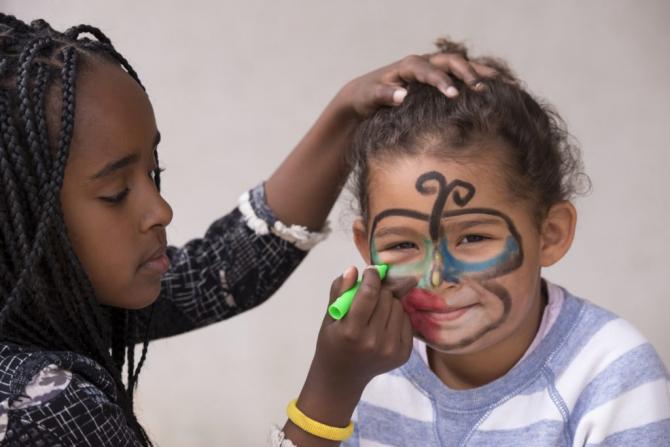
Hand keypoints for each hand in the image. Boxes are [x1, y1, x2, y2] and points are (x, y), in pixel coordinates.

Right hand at [282, 267, 416, 445]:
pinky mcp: (403, 354)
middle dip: (380, 289)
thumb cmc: (332, 342)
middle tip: (371, 292)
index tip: (371, 271)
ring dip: (389, 301)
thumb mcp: (329, 317)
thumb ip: (339, 291)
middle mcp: (374, 341)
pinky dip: (397, 316)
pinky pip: (407, 320)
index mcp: (352, 331)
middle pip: (387, 298)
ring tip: (376, 309)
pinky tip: (384, 322)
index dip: (372, 276)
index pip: (369, 293)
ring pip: (399, 307)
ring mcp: (391, 349)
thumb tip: (354, 270)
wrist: (342, 377)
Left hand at [337, 52, 498, 116]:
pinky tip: (504, 91)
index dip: (440, 80)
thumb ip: (383, 95)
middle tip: (482, 90)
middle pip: (452, 62)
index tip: (453, 94)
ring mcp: (435, 69)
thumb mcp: (370, 97)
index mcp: (408, 66)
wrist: (367, 94)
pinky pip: (466, 77)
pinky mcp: (441, 79)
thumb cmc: (367, 97)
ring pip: (464, 66)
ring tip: (508, 86)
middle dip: (468, 73)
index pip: (427, 69)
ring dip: (484, 74)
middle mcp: (425, 63)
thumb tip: (402, 94)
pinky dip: (484, 81)